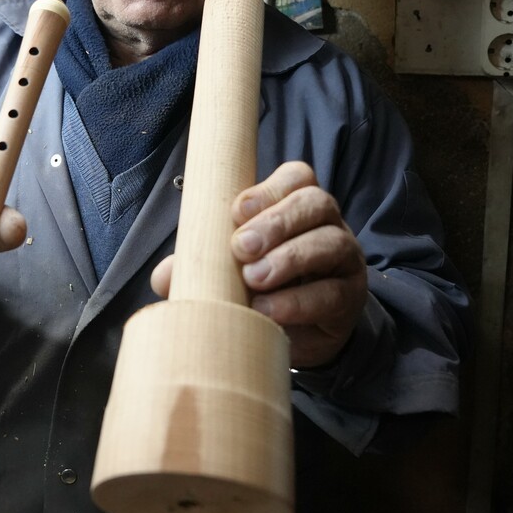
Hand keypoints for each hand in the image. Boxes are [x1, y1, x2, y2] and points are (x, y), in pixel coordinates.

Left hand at [151, 161, 366, 367]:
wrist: (299, 335)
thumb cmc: (260, 288)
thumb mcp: (229, 271)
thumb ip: (199, 265)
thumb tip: (163, 277)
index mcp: (295, 206)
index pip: (296, 178)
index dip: (269, 189)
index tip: (236, 211)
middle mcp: (326, 224)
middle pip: (316, 203)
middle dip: (276, 222)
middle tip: (241, 247)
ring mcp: (343, 259)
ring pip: (330, 243)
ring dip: (288, 259)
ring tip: (254, 279)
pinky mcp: (349, 298)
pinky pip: (332, 293)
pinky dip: (297, 301)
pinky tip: (268, 311)